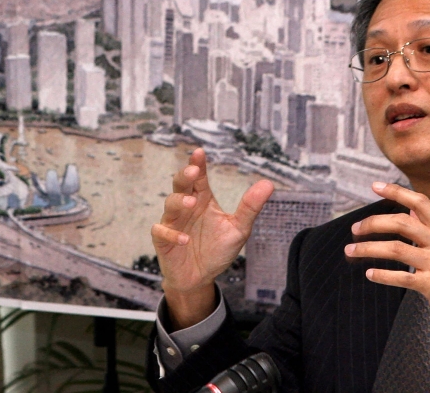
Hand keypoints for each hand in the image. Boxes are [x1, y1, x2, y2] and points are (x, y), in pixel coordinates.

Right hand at [151, 148, 273, 329]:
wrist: (200, 278)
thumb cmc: (217, 249)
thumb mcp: (238, 229)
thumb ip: (250, 207)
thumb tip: (268, 183)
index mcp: (203, 200)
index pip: (198, 178)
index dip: (197, 164)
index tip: (199, 152)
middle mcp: (187, 208)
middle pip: (180, 185)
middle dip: (184, 176)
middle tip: (192, 171)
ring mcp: (173, 223)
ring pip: (170, 204)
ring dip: (179, 202)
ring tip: (192, 204)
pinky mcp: (163, 240)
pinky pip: (161, 232)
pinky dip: (171, 234)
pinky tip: (184, 239)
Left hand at [344, 182, 429, 361]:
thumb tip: (409, 212)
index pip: (420, 203)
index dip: (396, 191)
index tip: (375, 186)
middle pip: (401, 223)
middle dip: (373, 223)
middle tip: (355, 228)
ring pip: (395, 249)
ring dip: (368, 249)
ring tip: (351, 251)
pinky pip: (400, 277)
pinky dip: (381, 274)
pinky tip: (370, 273)